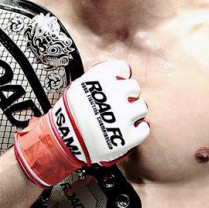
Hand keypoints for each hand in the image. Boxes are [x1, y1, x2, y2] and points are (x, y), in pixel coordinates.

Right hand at [14, 60, 148, 187]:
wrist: (65, 139)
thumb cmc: (71, 113)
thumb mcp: (79, 86)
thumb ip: (99, 78)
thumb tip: (120, 73)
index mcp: (101, 79)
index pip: (122, 68)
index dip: (120, 76)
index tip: (117, 82)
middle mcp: (114, 95)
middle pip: (134, 87)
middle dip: (128, 94)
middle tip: (118, 103)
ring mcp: (122, 117)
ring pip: (141, 107)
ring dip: (134, 111)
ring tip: (122, 117)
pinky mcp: (127, 137)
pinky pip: (144, 129)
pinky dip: (139, 129)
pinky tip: (128, 129)